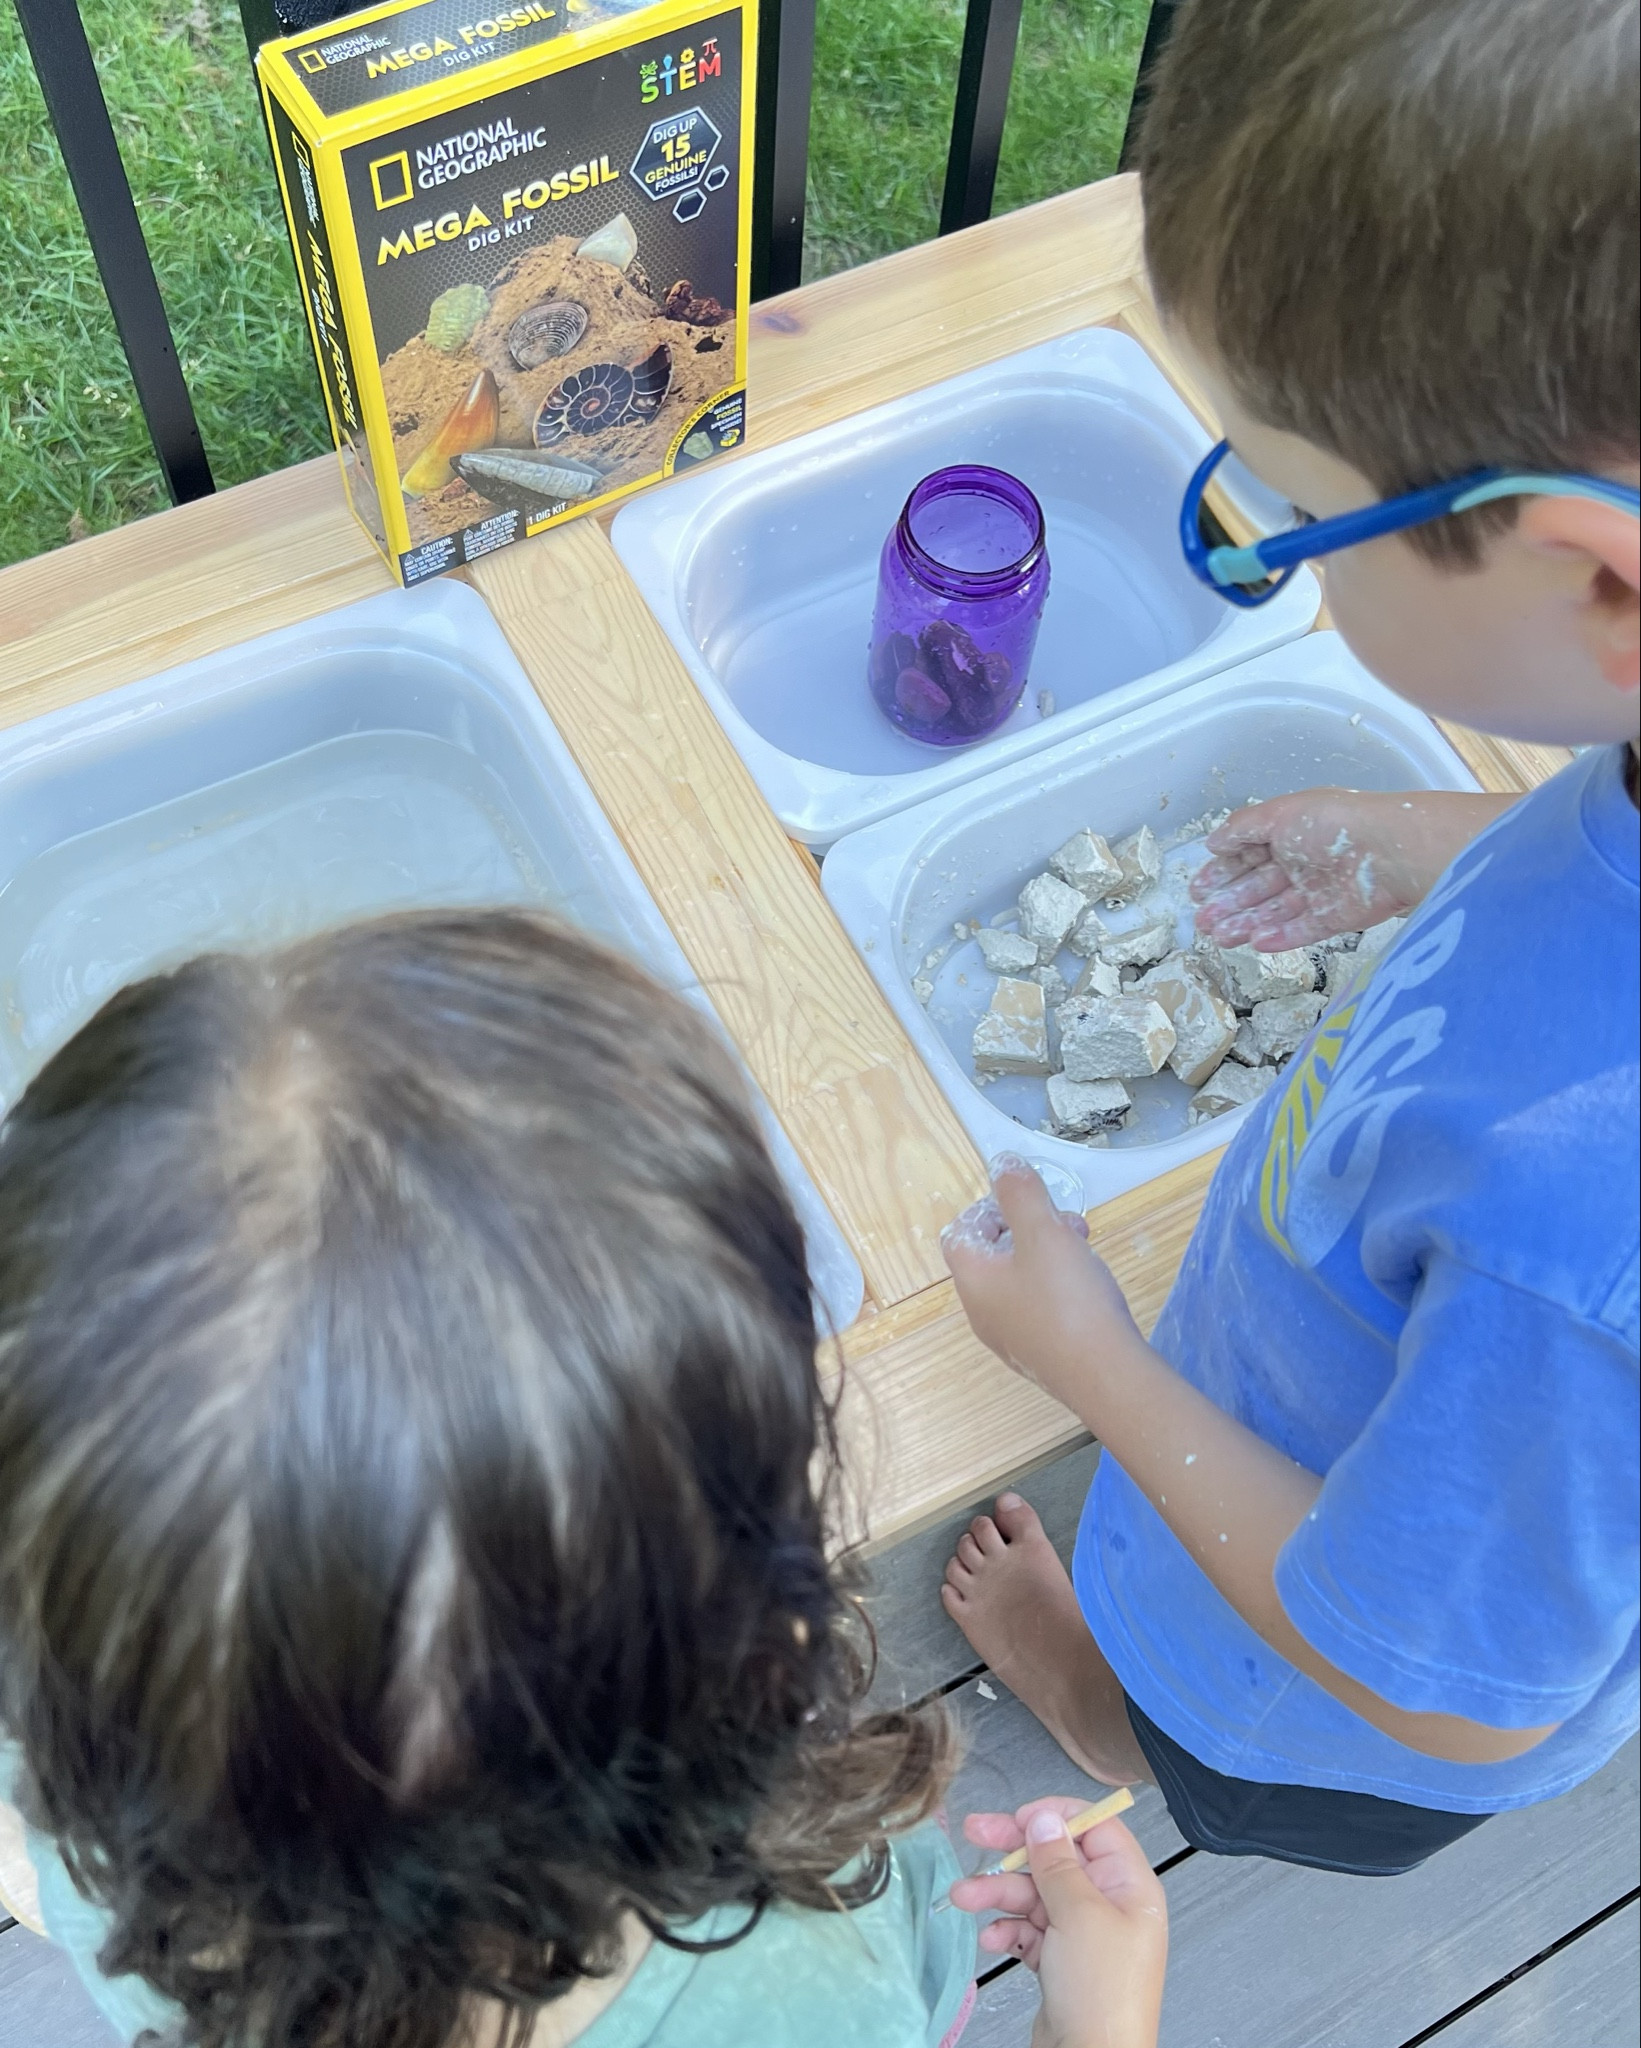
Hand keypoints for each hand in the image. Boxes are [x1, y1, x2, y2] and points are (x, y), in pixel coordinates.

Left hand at [941, 1160, 1140, 1411]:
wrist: (1105, 1376)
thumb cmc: (1068, 1299)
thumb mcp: (1044, 1232)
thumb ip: (1020, 1193)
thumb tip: (1000, 1162)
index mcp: (973, 1280)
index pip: (959, 1233)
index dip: (988, 1208)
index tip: (1027, 1201)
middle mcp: (981, 1312)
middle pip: (991, 1255)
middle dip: (1028, 1227)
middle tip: (1066, 1223)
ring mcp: (1010, 1337)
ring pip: (1018, 1279)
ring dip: (1047, 1253)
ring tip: (1083, 1248)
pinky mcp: (1039, 1354)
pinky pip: (1038, 1306)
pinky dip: (1057, 1285)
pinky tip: (1089, 1286)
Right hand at [950, 1801, 1166, 2047]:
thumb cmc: (1099, 1989)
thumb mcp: (1078, 1914)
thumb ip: (1057, 1862)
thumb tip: (1045, 1818)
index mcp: (1129, 1885)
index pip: (1096, 1828)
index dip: (1057, 1817)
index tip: (1020, 1818)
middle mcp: (1110, 1905)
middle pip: (1058, 1859)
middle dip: (1014, 1849)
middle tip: (974, 1830)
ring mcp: (1084, 1936)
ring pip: (1036, 1895)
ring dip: (999, 1894)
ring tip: (962, 1897)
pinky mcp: (1062, 1964)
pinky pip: (1031, 1931)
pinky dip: (1009, 1931)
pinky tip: (992, 1939)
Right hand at [1190, 788, 1513, 948]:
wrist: (1390, 852)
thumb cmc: (1332, 824)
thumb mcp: (1280, 815)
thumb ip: (1242, 829)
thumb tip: (1213, 842)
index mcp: (1290, 831)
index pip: (1249, 853)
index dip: (1222, 871)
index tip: (1198, 890)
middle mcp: (1303, 860)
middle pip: (1259, 886)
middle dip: (1229, 903)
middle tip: (1202, 921)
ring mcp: (1320, 890)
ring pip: (1275, 911)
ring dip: (1246, 923)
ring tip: (1218, 937)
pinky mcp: (1336, 917)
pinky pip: (1302, 929)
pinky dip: (1279, 937)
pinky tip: (1255, 943)